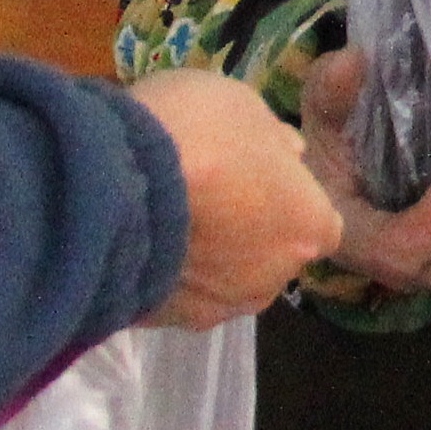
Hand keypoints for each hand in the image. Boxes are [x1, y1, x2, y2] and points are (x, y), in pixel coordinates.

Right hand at [130, 68, 343, 326]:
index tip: (257, 175)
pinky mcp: (171, 322)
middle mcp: (276, 277)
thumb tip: (288, 153)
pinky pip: (179, 293)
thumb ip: (273, 140)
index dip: (289, 197)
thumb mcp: (245, 107)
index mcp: (309, 225)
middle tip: (208, 191)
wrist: (113, 185)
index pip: (318, 220)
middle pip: (271, 252)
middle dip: (249, 229)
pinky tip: (142, 243)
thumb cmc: (196, 132)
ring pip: (226, 279)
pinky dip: (169, 273)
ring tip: (168, 218)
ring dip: (210, 256)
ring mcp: (223, 306)